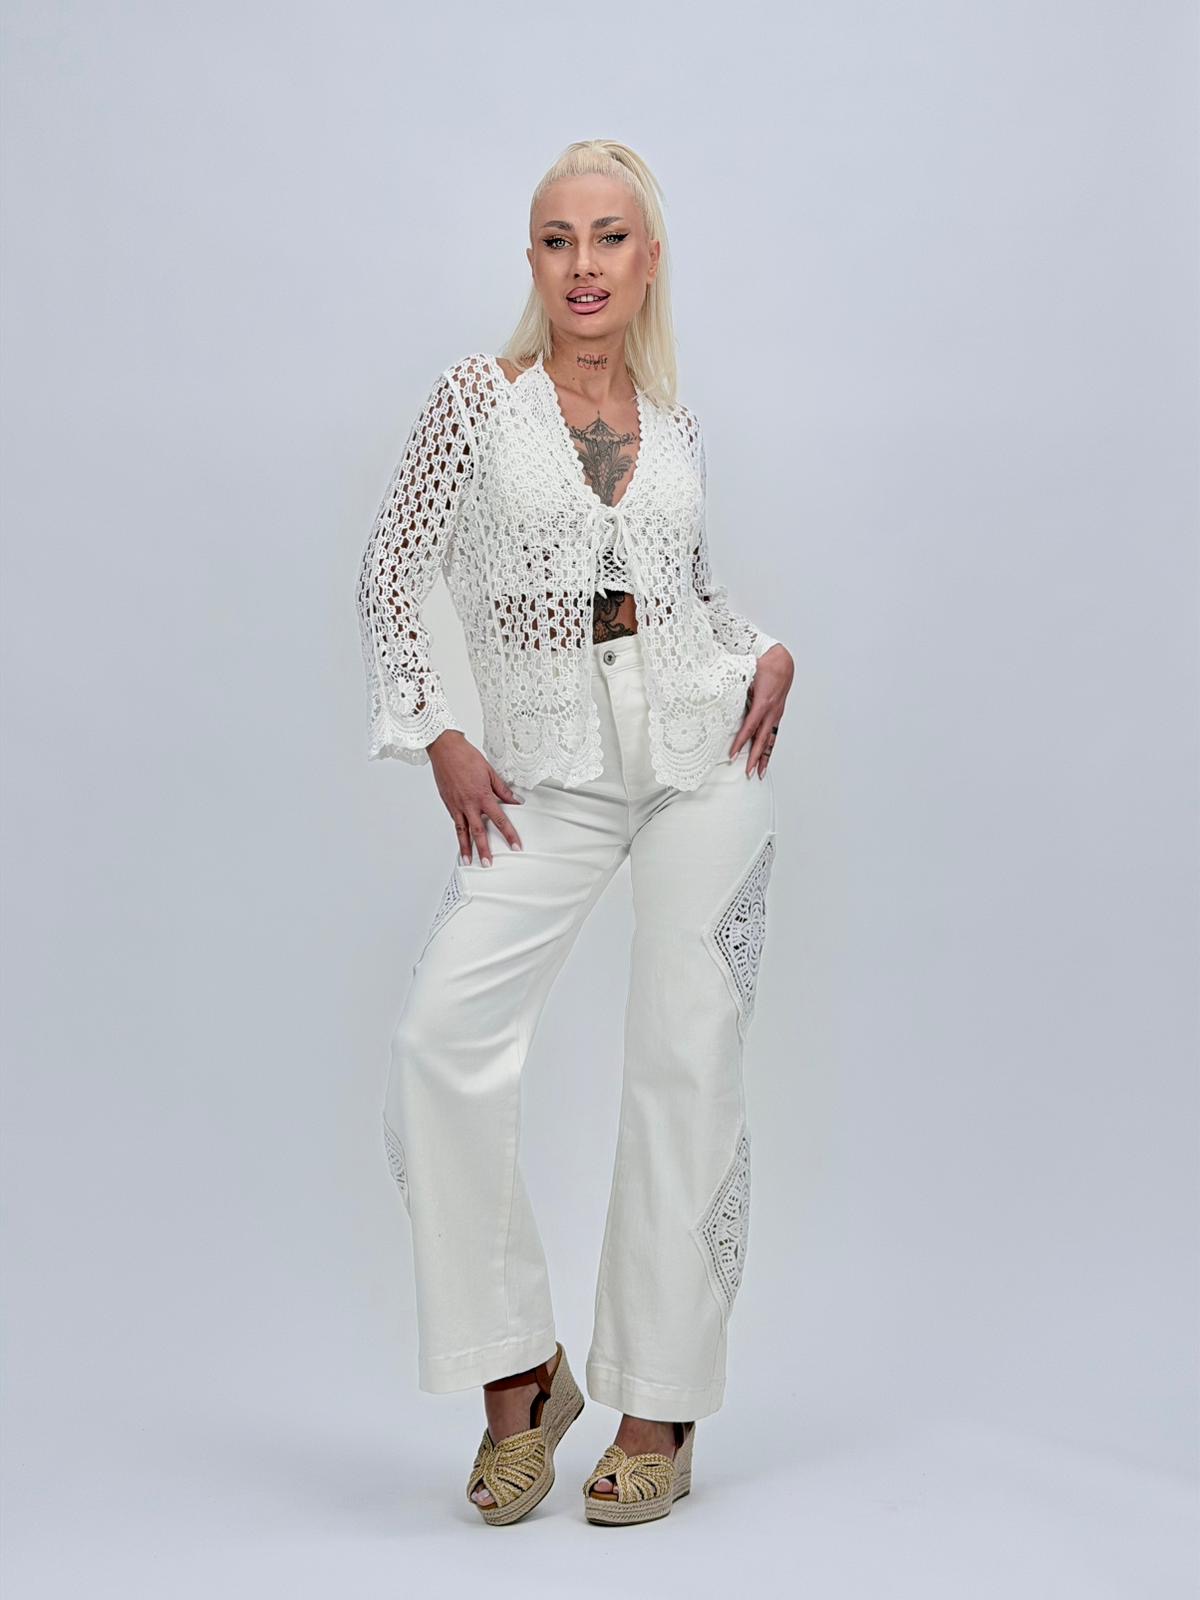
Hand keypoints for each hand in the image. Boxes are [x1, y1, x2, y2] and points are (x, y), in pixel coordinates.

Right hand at [426, 730, 523, 865]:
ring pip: (462, 832)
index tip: (516, 846)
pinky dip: (458, 834)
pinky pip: (455, 822)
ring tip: (468, 861)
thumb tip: (515, 801)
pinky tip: (461, 841)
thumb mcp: (490, 772)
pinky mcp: (448, 804)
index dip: (509, 834)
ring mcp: (456, 805)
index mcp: (482, 795)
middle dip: (484, 849)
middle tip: (488, 864)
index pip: (500, 820)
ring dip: (466, 848)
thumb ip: (503, 790)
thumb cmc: (466, 756)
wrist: (445, 749)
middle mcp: (469, 804)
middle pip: (479, 832)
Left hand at [729, 643, 792, 778]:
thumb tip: (718, 696)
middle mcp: (771, 712)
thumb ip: (735, 688)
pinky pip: (773, 735)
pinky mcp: (777, 715)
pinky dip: (769, 748)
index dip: (741, 741)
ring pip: (770, 741)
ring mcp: (776, 714)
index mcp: (763, 703)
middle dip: (754, 757)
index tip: (733, 754)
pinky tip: (765, 758)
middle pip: (762, 739)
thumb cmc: (764, 666)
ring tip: (759, 773)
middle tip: (748, 772)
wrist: (782, 661)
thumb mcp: (747, 675)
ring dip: (764, 758)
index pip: (749, 727)